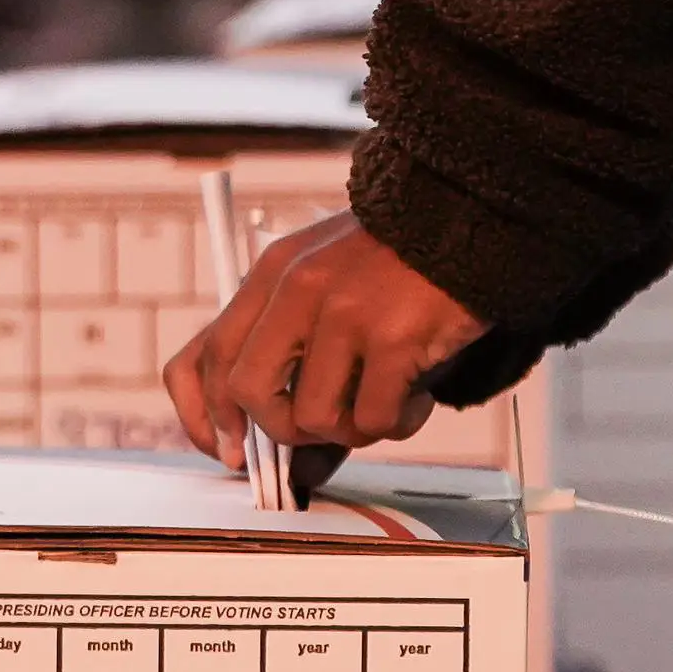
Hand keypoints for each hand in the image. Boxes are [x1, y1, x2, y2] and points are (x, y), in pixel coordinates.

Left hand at [164, 210, 486, 462]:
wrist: (466, 215)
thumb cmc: (396, 260)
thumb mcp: (327, 280)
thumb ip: (295, 348)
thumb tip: (288, 456)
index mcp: (271, 274)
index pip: (206, 355)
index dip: (206, 415)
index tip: (229, 448)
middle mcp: (297, 289)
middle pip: (248, 392)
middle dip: (280, 431)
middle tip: (321, 432)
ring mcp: (344, 312)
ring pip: (312, 418)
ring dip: (351, 430)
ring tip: (382, 402)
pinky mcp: (392, 336)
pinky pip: (375, 420)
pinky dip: (398, 423)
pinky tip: (415, 396)